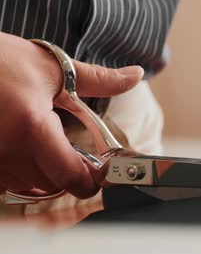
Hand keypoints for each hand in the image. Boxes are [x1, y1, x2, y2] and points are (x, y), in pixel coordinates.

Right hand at [0, 32, 142, 198]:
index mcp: (32, 127)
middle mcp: (6, 150)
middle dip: (67, 171)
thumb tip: (135, 75)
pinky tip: (15, 148)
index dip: (93, 180)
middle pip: (52, 185)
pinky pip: (2, 182)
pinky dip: (14, 171)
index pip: (73, 177)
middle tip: (69, 149)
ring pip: (25, 186)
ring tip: (37, 143)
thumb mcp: (51, 67)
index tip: (101, 172)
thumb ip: (99, 79)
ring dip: (39, 172)